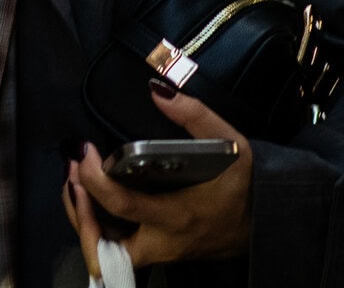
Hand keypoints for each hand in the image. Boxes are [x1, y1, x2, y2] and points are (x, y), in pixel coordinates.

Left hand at [65, 89, 253, 268]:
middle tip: (72, 180)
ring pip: (109, 253)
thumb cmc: (248, 184)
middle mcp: (164, 241)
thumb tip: (157, 90)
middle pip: (104, 247)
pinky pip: (121, 249)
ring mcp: (163, 252)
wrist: (271, 221)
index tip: (83, 152)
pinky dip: (102, 227)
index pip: (121, 204)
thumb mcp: (230, 144)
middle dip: (80, 215)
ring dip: (86, 222)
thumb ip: (194, 115)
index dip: (92, 178)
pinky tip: (97, 199)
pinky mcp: (164, 252)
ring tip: (77, 185)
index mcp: (177, 215)